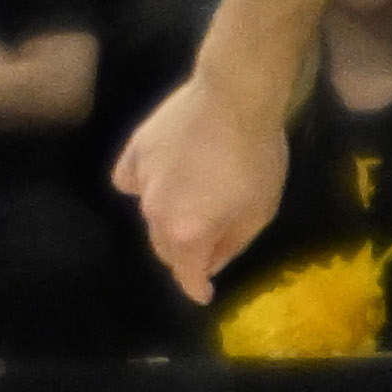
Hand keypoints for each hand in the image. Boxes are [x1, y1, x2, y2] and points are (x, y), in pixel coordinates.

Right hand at [114, 66, 286, 301]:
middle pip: (164, 247)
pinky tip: (159, 175)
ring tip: (192, 201)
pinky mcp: (134, 151)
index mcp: (186, 234)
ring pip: (149, 214)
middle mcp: (155, 214)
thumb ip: (230, 245)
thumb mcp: (259, 212)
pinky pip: (131, 179)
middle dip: (184, 254)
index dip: (196, 288)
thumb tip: (209, 264)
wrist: (235, 97)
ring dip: (168, 218)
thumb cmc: (256, 158)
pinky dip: (143, 184)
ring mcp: (141, 181)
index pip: (186, 275)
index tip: (204, 294)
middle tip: (206, 244)